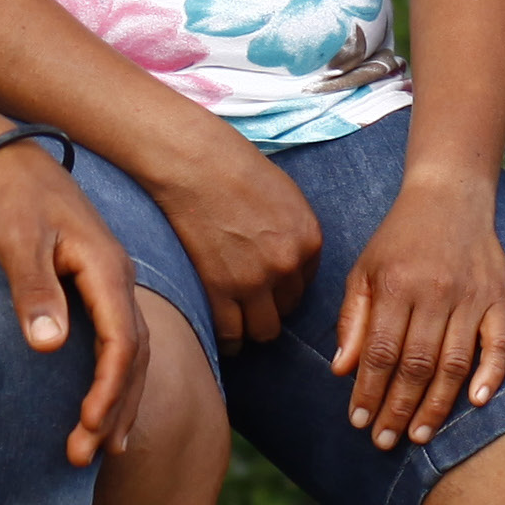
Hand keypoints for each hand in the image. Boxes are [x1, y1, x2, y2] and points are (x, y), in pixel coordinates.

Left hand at [0, 145, 148, 466]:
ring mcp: (110, 283)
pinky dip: (117, 380)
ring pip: (132, 353)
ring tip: (102, 450)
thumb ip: (34, 291)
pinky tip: (104, 407)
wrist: (6, 162)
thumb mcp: (17, 241)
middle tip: (85, 458)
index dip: (109, 388)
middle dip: (114, 409)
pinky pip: (119, 342)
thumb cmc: (10, 201)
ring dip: (119, 402)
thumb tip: (50, 346)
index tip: (86, 426)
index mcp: (107, 268)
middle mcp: (118, 279)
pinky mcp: (96, 288)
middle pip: (134, 355)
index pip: (123, 341)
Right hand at [149, 125, 323, 349]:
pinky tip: (221, 334)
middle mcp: (287, 264)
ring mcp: (254, 281)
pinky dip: (228, 340)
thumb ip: (294, 232)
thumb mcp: (285, 195)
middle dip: (271, 308)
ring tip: (237, 323)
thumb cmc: (235, 168)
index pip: (306, 285)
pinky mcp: (220, 291)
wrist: (195, 163)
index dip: (285, 287)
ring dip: (252, 329)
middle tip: (251, 304)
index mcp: (309, 238)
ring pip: (264, 331)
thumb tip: (290, 259)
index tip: (268, 287)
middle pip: (288, 310)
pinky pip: (231, 335)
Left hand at [331, 172, 504, 450]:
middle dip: (398, 409)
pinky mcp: (499, 297)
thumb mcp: (365, 269)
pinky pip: (500, 343)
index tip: (358, 422)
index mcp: (396, 285)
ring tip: (421, 436)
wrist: (450, 194)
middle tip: (385, 442)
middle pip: (416, 364)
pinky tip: (476, 403)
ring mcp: (471, 296)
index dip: (369, 391)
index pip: (381, 352)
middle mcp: (434, 292)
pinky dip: (491, 374)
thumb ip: (354, 319)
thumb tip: (342, 370)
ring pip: (454, 362)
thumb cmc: (400, 237)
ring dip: (437, 404)